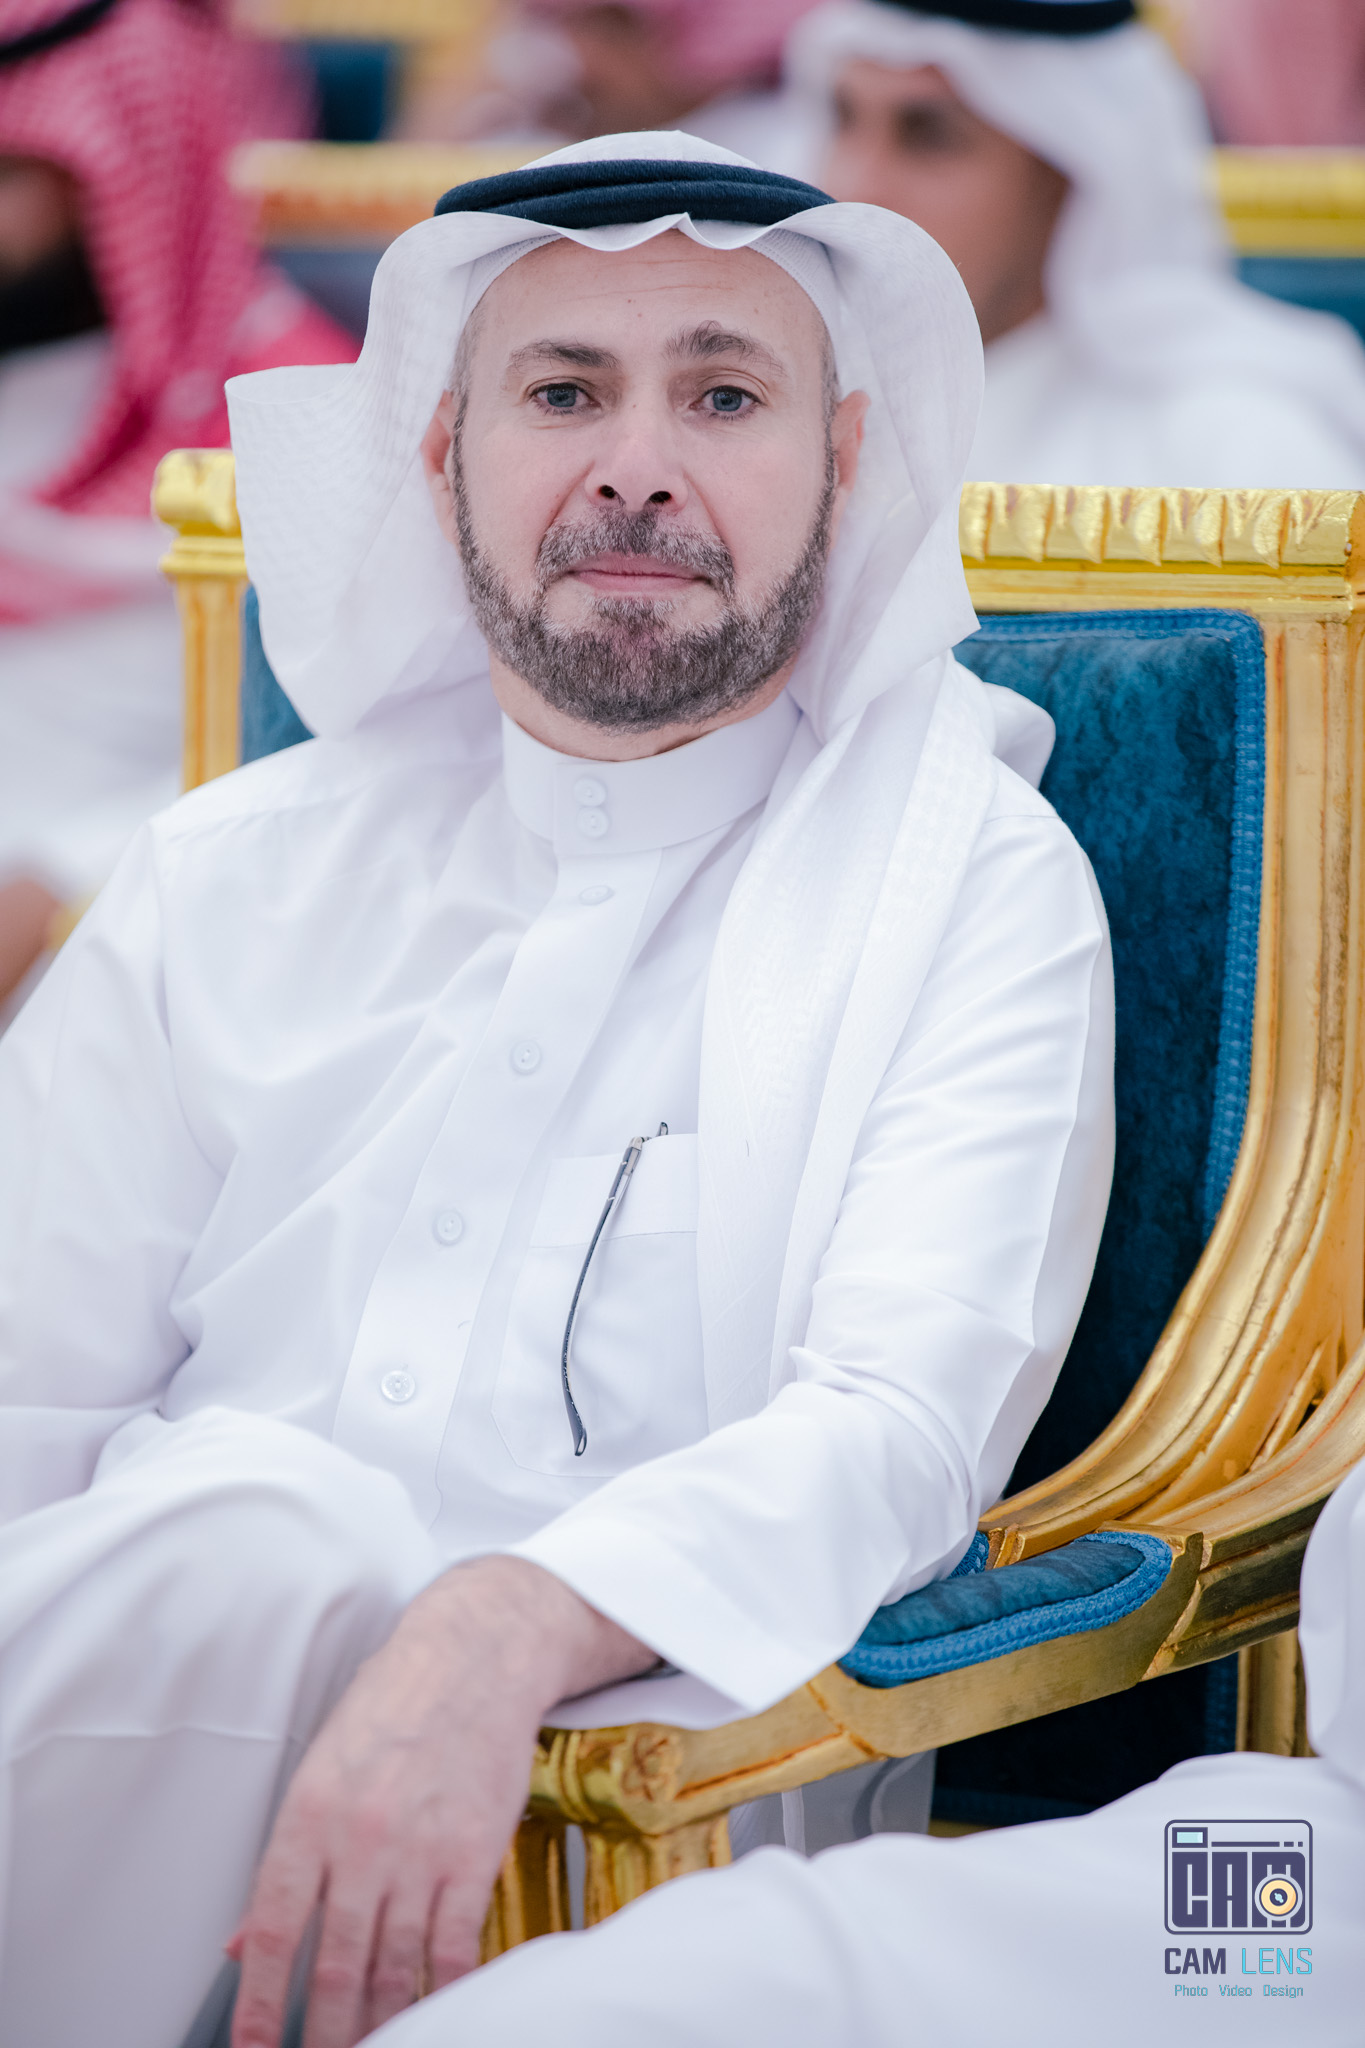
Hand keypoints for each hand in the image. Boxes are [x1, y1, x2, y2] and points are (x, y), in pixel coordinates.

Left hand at [228, 1555, 655, 2047]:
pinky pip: (455, 1944)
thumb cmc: (394, 1702)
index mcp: (309, 1814)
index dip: (260, 2005)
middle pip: (335, 1965)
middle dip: (323, 2032)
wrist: (475, 1656)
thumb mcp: (321, 1765)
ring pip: (394, 1965)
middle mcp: (362, 1838)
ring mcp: (421, 1850)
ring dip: (381, 2023)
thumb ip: (286, 1860)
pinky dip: (444, 1990)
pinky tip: (436, 2013)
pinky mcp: (475, 1853)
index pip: (274, 1932)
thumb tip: (243, 1942)